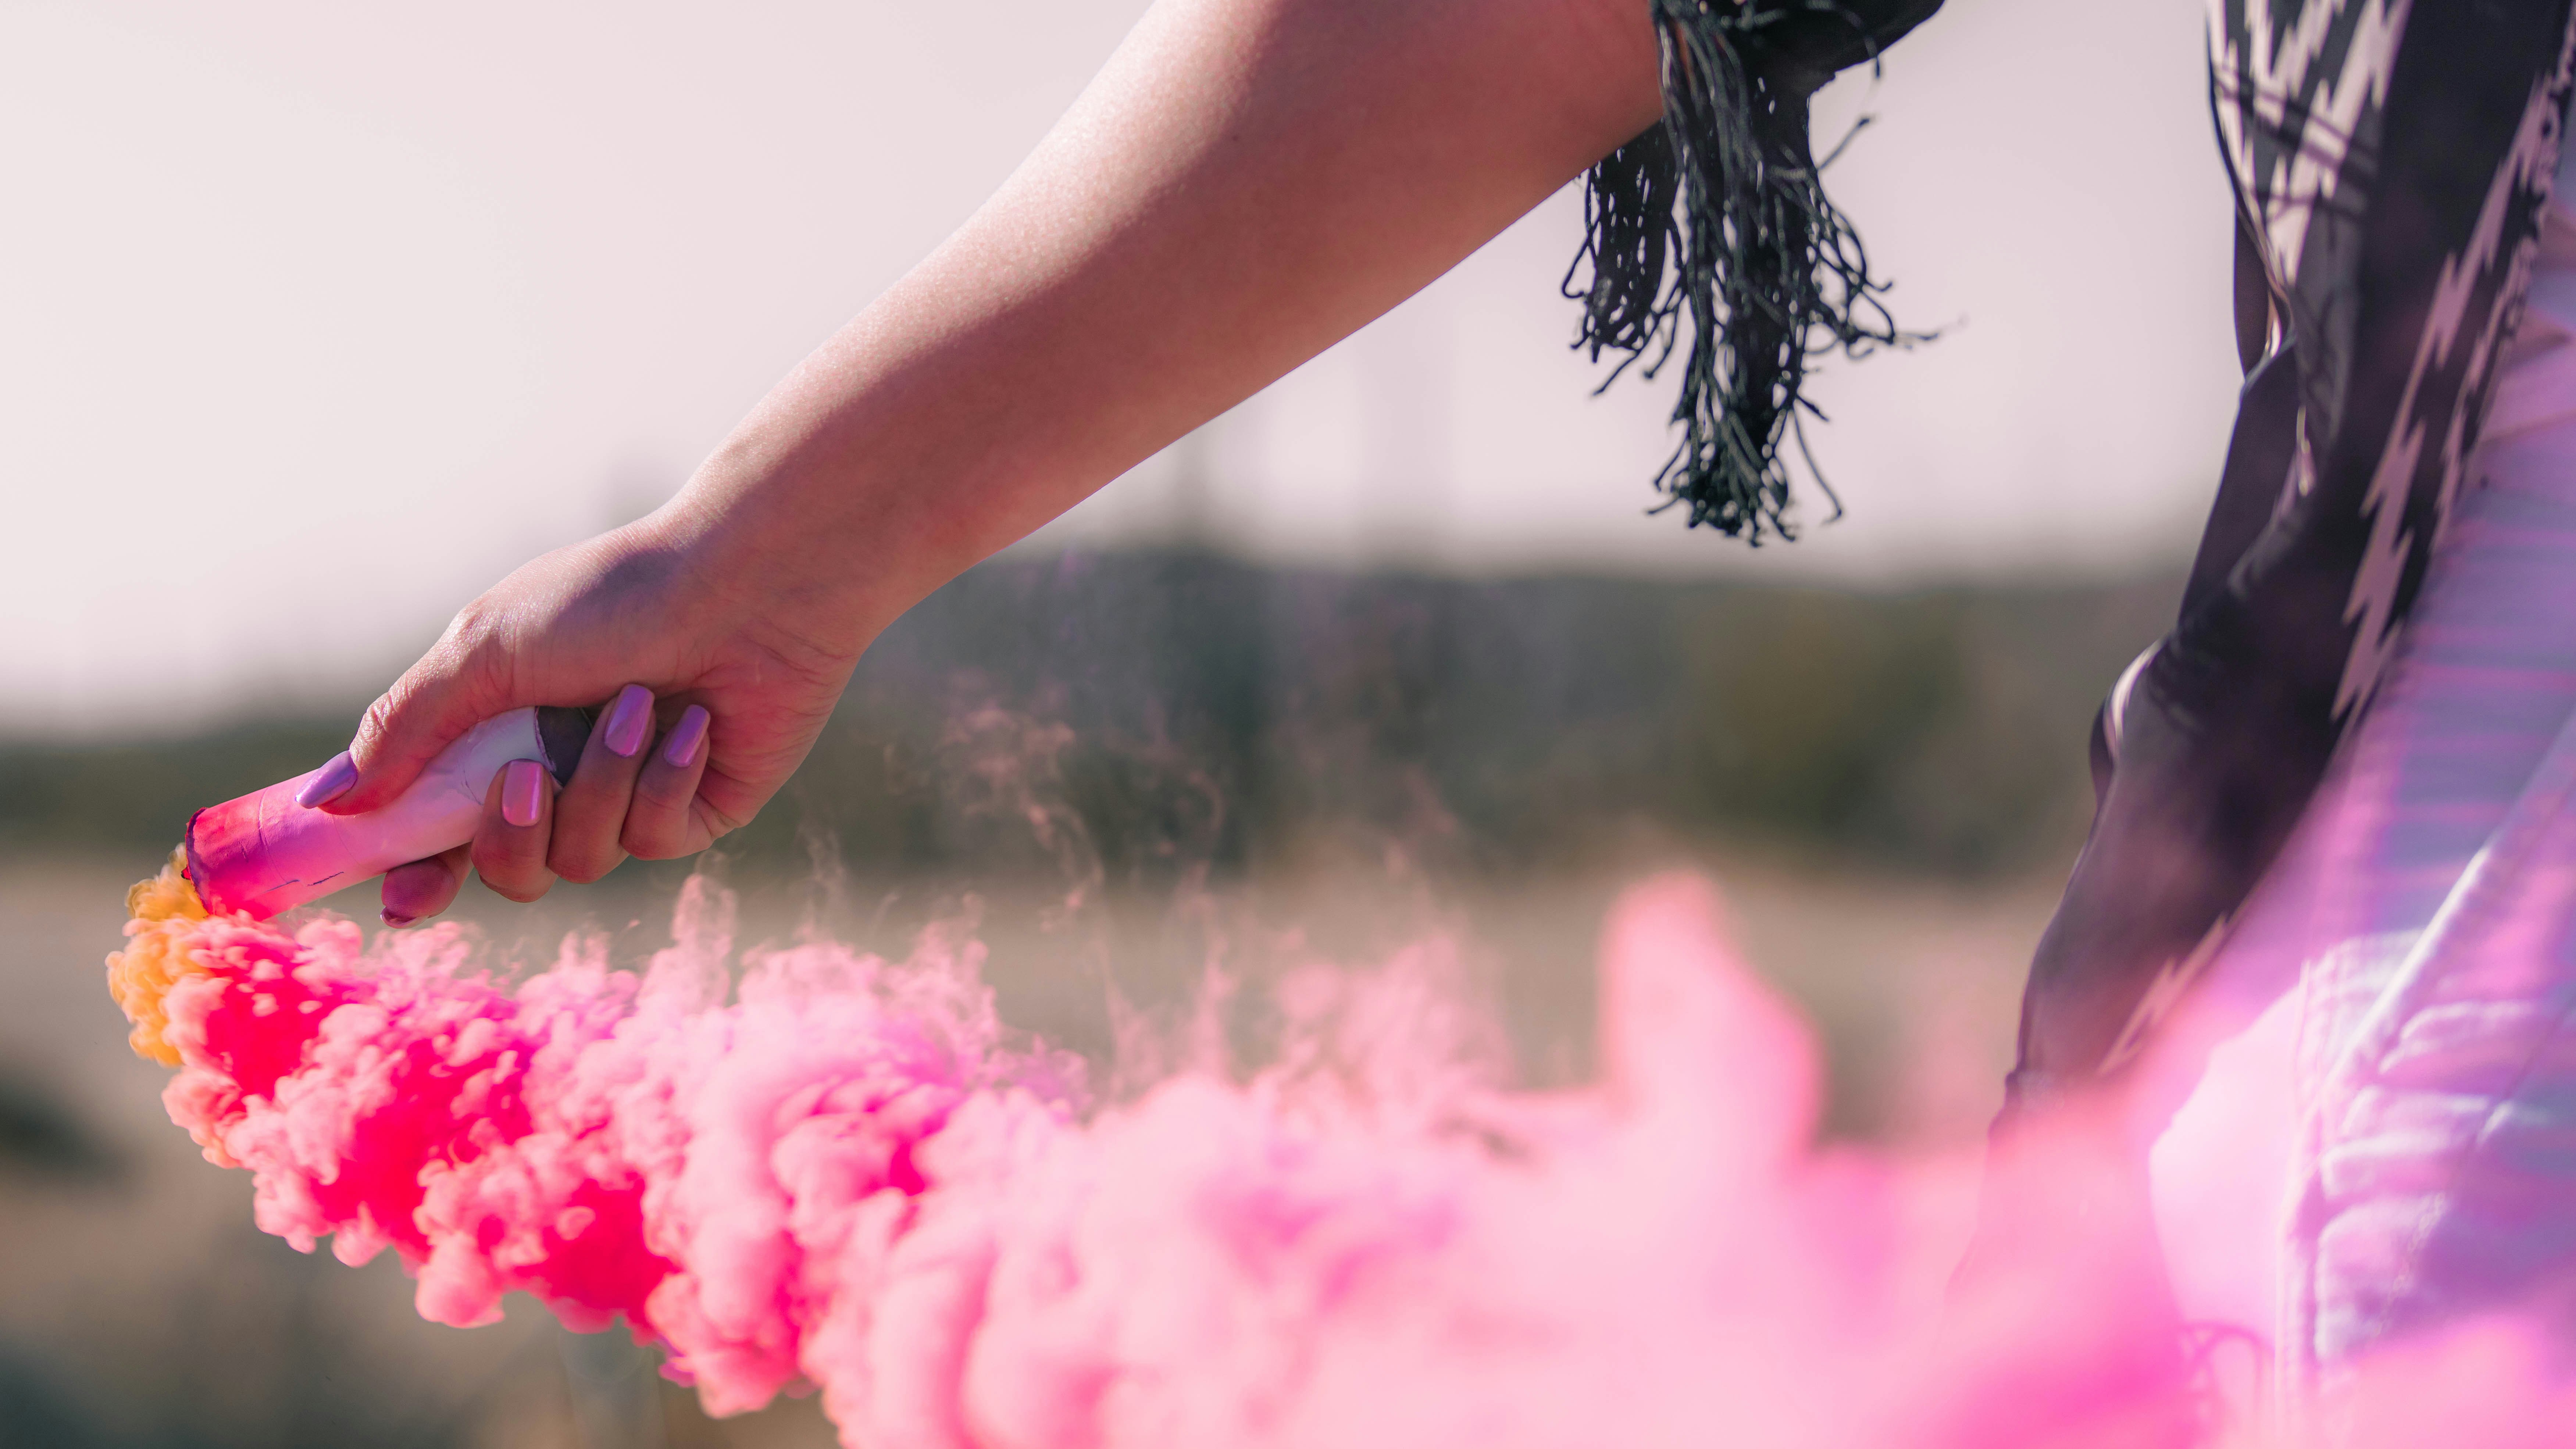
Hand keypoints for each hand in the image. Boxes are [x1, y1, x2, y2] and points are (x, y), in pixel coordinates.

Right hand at [307, 511, 867, 924]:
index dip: (415, 872)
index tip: (402, 901)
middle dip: (508, 837)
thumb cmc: (612, 599)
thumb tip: (331, 802)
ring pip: (579, 861)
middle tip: (526, 774)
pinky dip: (661, 779)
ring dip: (599, 784)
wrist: (744, 586)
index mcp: (498, 732)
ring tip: (633, 706)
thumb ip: (406, 726)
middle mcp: (560, 771)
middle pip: (506, 868)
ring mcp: (628, 796)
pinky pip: (651, 838)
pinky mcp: (695, 811)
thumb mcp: (485, 650)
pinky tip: (693, 722)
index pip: (439, 828)